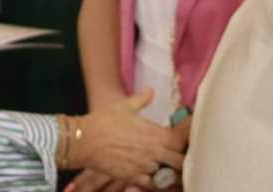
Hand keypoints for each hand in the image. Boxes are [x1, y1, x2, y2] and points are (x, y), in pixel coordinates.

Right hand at [63, 89, 185, 187]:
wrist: (84, 140)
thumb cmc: (104, 121)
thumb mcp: (124, 106)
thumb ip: (141, 99)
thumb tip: (151, 91)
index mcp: (153, 132)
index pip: (181, 140)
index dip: (187, 142)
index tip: (187, 141)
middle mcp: (153, 150)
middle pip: (179, 161)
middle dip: (182, 160)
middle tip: (182, 158)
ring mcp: (144, 166)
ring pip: (169, 175)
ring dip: (172, 172)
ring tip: (172, 170)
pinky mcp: (133, 178)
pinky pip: (154, 185)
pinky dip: (159, 183)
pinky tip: (159, 179)